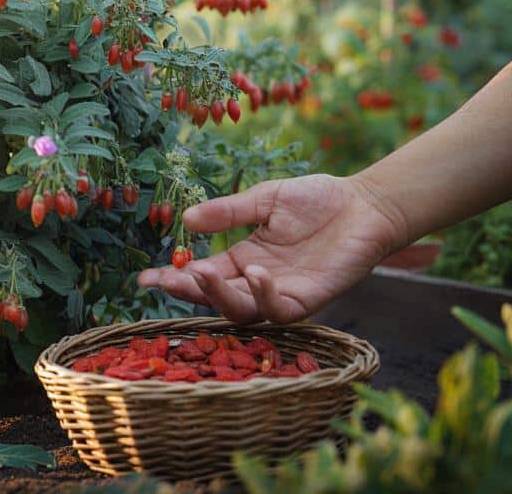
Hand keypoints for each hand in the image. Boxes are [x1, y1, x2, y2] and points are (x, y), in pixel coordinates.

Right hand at [138, 174, 408, 322]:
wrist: (365, 203)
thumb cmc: (317, 199)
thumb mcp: (263, 198)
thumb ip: (228, 212)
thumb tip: (186, 221)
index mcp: (243, 260)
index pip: (203, 276)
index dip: (175, 279)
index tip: (145, 279)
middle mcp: (258, 282)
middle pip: (216, 299)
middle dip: (190, 292)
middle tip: (170, 280)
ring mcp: (282, 293)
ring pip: (243, 312)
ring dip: (221, 297)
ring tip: (204, 274)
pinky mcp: (310, 299)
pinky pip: (280, 311)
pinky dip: (265, 295)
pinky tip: (257, 272)